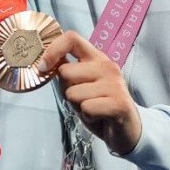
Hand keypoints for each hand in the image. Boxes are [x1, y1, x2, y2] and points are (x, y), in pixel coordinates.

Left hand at [37, 31, 142, 155]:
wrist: (127, 130)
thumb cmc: (99, 107)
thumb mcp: (81, 86)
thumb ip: (67, 74)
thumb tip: (44, 64)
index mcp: (96, 58)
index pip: (72, 39)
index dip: (52, 50)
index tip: (42, 67)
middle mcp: (106, 66)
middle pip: (65, 72)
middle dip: (67, 91)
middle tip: (83, 100)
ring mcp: (114, 84)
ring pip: (73, 94)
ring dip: (78, 107)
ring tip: (93, 109)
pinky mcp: (119, 103)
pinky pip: (86, 108)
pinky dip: (88, 117)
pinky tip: (99, 118)